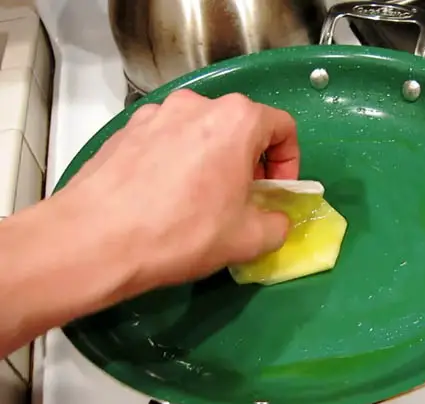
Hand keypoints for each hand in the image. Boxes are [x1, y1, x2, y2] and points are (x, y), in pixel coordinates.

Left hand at [55, 90, 299, 295]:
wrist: (96, 239)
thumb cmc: (182, 232)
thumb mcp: (248, 239)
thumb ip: (277, 224)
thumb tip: (275, 220)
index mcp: (236, 120)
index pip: (282, 127)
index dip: (289, 162)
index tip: (275, 192)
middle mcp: (197, 104)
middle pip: (240, 127)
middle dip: (250, 162)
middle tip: (241, 200)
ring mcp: (156, 113)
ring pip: (201, 132)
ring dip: (213, 160)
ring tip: (199, 200)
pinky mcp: (125, 129)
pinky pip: (166, 140)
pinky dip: (177, 161)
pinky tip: (163, 196)